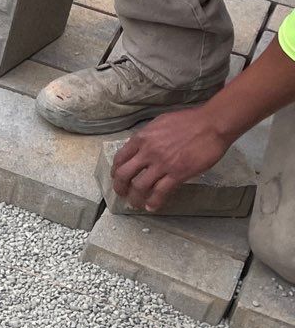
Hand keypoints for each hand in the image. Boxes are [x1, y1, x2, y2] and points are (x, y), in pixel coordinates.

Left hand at [111, 106, 233, 213]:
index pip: (120, 157)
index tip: (117, 177)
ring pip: (140, 186)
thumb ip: (148, 137)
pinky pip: (160, 192)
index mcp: (142, 138)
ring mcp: (162, 164)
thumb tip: (141, 147)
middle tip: (122, 194)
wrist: (211, 124)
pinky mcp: (178, 174)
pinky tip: (152, 207)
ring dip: (135, 198)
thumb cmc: (189, 120)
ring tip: (136, 204)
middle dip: (120, 187)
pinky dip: (154, 202)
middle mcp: (148, 152)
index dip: (116, 170)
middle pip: (124, 174)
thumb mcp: (160, 123)